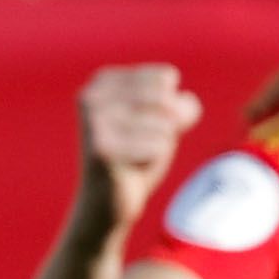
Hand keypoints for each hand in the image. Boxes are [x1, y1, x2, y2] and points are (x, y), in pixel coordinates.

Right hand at [77, 64, 196, 226]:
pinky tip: (130, 168)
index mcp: (103, 81)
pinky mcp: (101, 150)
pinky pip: (158, 147)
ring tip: (134, 156)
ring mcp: (93, 123)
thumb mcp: (163, 124)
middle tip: (139, 144)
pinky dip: (153, 161)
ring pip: (165, 125)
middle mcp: (91, 96)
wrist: (107, 200)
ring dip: (159, 146)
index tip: (141, 125)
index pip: (165, 78)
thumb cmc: (136, 156)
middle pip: (166, 101)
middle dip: (165, 127)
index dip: (168, 108)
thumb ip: (180, 108)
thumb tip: (186, 103)